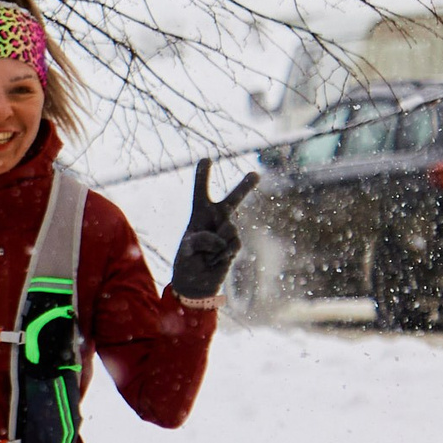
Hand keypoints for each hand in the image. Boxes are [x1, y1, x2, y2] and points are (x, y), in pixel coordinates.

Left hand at [169, 159, 257, 302]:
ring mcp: (228, 232)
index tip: (206, 158)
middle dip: (245, 187)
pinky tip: (214, 262)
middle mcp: (216, 220)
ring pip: (227, 229)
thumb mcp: (186, 248)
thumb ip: (202, 238)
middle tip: (256, 173)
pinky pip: (231, 244)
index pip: (201, 194)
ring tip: (206, 256)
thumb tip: (222, 237)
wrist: (197, 284)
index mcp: (199, 216)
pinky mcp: (235, 246)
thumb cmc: (187, 263)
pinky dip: (219, 255)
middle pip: (232, 201)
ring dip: (212, 245)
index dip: (202, 176)